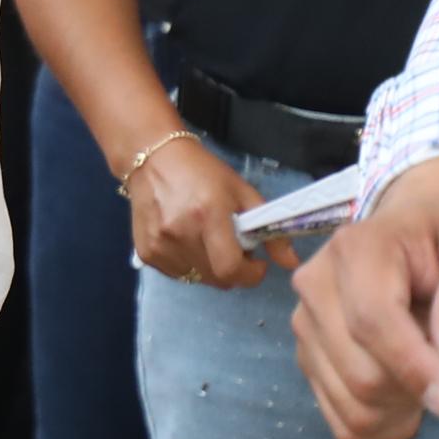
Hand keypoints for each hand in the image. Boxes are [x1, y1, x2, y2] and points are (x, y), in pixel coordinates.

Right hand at [124, 126, 272, 289]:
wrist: (153, 159)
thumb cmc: (203, 172)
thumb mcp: (242, 193)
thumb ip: (269, 230)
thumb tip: (292, 263)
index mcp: (207, 215)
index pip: (231, 269)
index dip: (250, 274)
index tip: (257, 263)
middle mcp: (180, 234)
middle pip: (217, 279)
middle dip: (234, 270)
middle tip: (233, 247)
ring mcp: (160, 245)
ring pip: (199, 279)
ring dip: (211, 268)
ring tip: (209, 242)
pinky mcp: (146, 252)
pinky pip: (179, 274)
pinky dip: (190, 265)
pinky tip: (189, 242)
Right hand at [293, 155, 438, 438]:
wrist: (417, 229)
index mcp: (356, 250)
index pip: (372, 323)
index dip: (414, 368)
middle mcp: (314, 288)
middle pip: (361, 374)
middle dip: (417, 388)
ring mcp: (304, 327)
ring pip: (352, 406)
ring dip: (404, 409)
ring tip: (430, 370)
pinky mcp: (308, 359)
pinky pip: (344, 423)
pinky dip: (385, 426)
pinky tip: (408, 394)